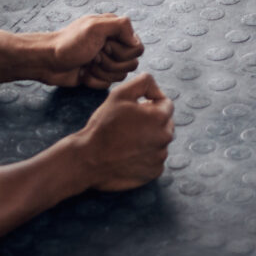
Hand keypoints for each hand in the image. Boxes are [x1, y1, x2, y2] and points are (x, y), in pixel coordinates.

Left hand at [24, 13, 144, 87]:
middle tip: (93, 55)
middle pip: (131, 64)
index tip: (104, 45)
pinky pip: (108, 84)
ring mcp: (107, 61)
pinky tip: (83, 73)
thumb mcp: (95, 27)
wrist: (48, 61)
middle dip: (111, 63)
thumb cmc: (69, 43)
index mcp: (116, 31)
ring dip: (101, 72)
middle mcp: (114, 45)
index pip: (137, 48)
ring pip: (121, 76)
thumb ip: (121, 26)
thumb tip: (135, 41)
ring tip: (87, 64)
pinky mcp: (99, 75)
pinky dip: (94, 80)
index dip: (122, 51)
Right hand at [73, 74, 175, 190]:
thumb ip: (143, 82)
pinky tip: (128, 154)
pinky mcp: (154, 172)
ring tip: (126, 140)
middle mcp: (165, 138)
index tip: (134, 109)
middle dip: (152, 121)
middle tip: (128, 124)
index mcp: (160, 118)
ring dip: (149, 138)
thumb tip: (156, 87)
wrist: (88, 160)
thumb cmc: (103, 126)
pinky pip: (155, 159)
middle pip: (165, 123)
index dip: (150, 103)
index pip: (166, 104)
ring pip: (160, 141)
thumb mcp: (120, 94)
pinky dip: (146, 156)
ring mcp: (160, 157)